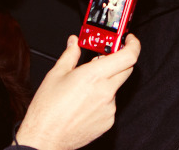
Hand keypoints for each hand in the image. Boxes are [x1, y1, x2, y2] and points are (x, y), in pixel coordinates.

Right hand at [15, 34, 139, 149]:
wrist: (44, 138)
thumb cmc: (47, 109)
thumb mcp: (56, 74)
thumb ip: (70, 55)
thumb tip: (74, 43)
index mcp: (94, 76)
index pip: (128, 56)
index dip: (133, 45)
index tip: (129, 40)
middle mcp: (106, 91)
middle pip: (127, 69)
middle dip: (120, 61)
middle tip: (106, 59)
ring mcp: (109, 107)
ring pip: (116, 87)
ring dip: (107, 82)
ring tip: (86, 87)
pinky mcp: (109, 120)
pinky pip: (111, 104)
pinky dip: (103, 99)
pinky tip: (86, 102)